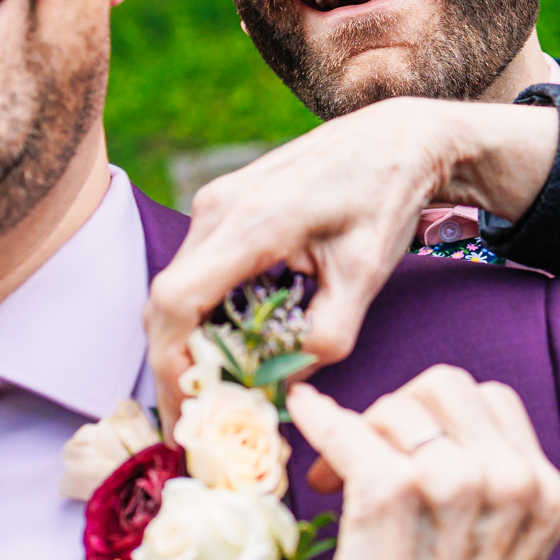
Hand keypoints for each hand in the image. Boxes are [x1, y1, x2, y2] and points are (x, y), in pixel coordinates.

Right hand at [145, 98, 559, 428]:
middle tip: (197, 420)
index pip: (177, 301)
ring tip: (215, 392)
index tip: (189, 412)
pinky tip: (229, 348)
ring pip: (177, 287)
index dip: (172, 363)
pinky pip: (195, 270)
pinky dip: (203, 314)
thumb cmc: (384, 201)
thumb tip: (279, 390)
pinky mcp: (223, 206)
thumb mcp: (365, 278)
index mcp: (252, 221)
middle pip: (166, 301)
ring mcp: (215, 202)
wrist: (394, 139)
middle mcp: (218, 207)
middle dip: (175, 366)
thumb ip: (322, 340)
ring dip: (187, 343)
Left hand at [286, 367, 559, 559]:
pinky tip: (304, 415)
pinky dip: (321, 420)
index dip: (437, 418)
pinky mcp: (393, 496)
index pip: (491, 401)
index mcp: (546, 495)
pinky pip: (349, 428)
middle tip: (361, 461)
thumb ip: (481, 495)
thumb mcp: (489, 559)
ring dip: (359, 432)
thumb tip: (418, 430)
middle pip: (448, 387)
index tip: (399, 453)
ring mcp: (457, 485)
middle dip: (398, 412)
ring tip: (334, 484)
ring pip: (398, 406)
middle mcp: (514, 481)